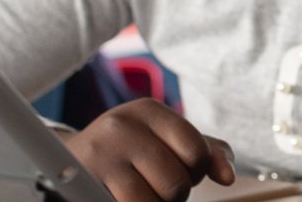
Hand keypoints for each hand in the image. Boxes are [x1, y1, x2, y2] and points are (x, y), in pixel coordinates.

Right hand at [65, 98, 235, 201]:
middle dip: (173, 194)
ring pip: (150, 201)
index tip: (179, 168)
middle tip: (155, 185)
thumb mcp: (170, 141)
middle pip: (176, 182)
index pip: (197, 152)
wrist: (72, 159)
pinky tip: (121, 197)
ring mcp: (99, 154)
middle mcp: (121, 125)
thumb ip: (209, 152)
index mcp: (149, 110)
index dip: (196, 172)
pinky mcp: (81, 181)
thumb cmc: (132, 151)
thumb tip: (228, 176)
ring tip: (140, 193)